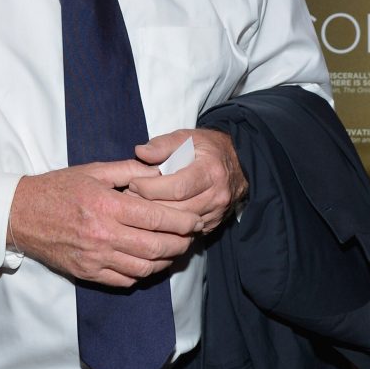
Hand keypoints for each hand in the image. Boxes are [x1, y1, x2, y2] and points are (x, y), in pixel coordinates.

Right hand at [9, 159, 195, 287]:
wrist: (21, 214)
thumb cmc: (58, 189)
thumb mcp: (93, 171)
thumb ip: (128, 171)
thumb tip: (160, 169)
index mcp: (105, 206)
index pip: (154, 218)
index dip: (180, 221)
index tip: (194, 220)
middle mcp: (102, 235)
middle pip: (154, 247)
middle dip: (180, 243)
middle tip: (191, 236)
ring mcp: (94, 258)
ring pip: (143, 268)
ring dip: (165, 261)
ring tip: (175, 249)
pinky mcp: (87, 273)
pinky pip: (124, 280)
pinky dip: (143, 273)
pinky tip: (150, 262)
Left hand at [130, 129, 247, 235]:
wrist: (240, 164)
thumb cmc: (208, 148)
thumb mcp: (188, 137)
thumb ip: (163, 144)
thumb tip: (140, 152)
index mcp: (210, 170)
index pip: (177, 187)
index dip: (151, 188)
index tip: (133, 183)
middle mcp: (217, 195)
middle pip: (178, 209)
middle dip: (149, 205)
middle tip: (129, 198)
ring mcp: (217, 212)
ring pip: (181, 224)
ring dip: (156, 218)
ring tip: (137, 208)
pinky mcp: (213, 224)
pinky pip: (187, 231)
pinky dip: (169, 226)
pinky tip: (155, 218)